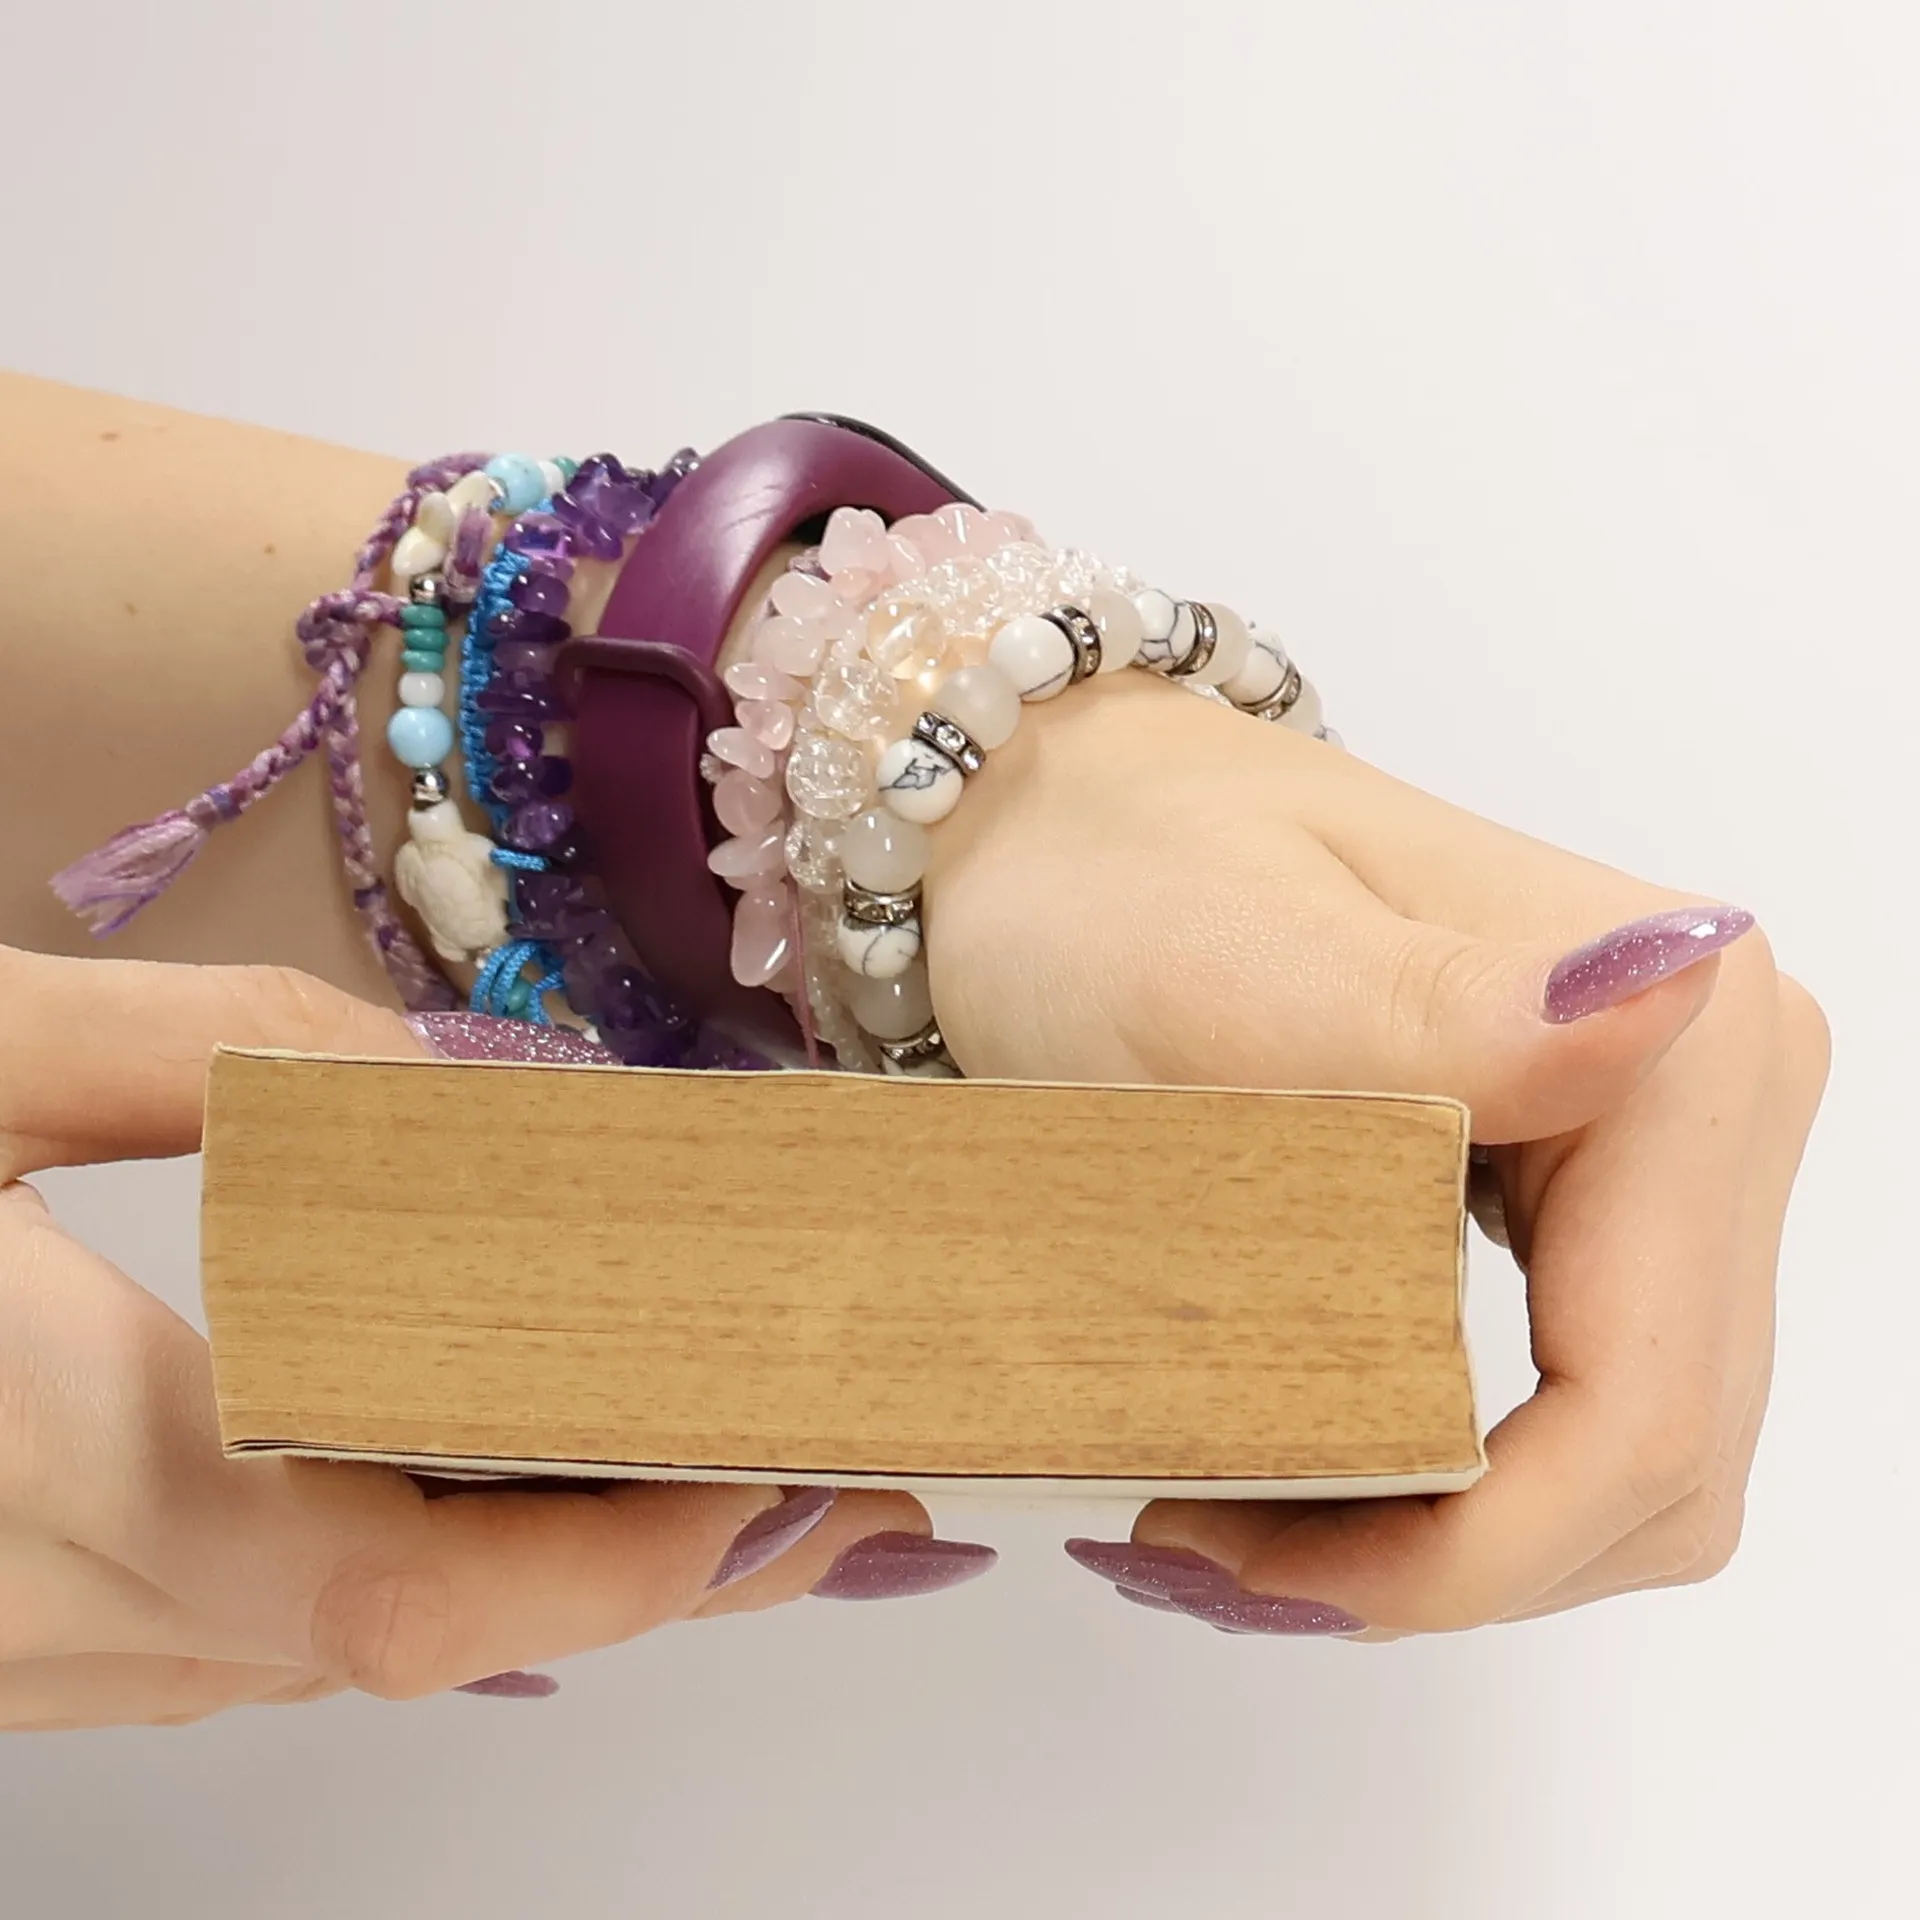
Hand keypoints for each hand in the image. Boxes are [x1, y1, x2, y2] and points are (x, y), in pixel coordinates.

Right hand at [0, 948, 982, 1729]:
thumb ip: (218, 1061)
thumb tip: (456, 1078)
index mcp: (53, 1462)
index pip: (406, 1594)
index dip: (621, 1561)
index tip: (779, 1474)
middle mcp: (45, 1608)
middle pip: (424, 1647)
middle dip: (654, 1571)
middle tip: (842, 1477)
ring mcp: (18, 1652)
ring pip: (346, 1656)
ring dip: (554, 1578)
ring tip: (731, 1470)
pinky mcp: (7, 1629)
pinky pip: (251, 1639)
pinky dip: (414, 1570)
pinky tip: (507, 1486)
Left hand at [929, 674, 1829, 1633]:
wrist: (1076, 823)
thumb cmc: (1118, 872)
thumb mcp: (1232, 954)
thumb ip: (1444, 1010)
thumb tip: (1674, 989)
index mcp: (1674, 1039)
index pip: (1639, 1407)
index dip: (1467, 1551)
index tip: (1259, 1570)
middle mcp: (1710, 1084)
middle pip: (1653, 1458)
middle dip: (1451, 1558)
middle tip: (1217, 1557)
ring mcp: (1663, 1137)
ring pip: (1628, 1454)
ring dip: (1455, 1537)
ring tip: (1241, 1527)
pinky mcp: (1594, 1175)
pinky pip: (1577, 1396)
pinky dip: (1459, 1473)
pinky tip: (1309, 1463)